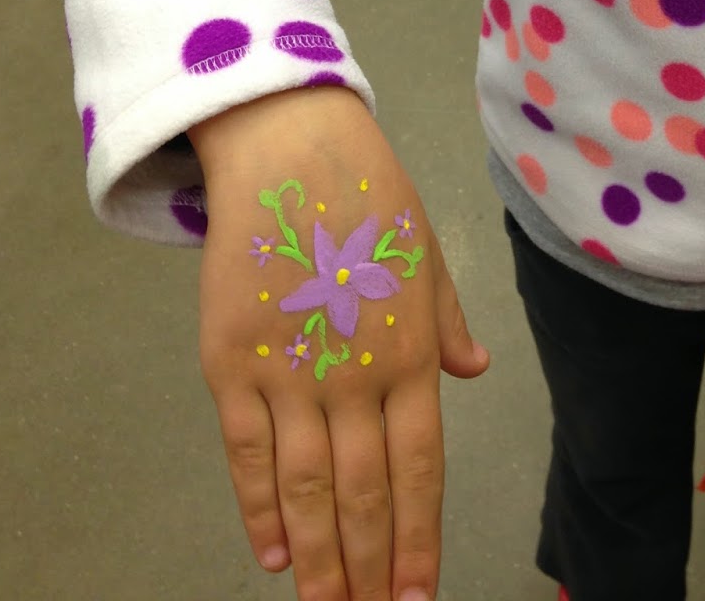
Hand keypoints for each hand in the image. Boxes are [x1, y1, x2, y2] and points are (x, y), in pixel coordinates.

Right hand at [190, 87, 489, 600]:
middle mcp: (354, 373)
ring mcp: (289, 371)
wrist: (289, 148)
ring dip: (320, 559)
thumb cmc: (367, 195)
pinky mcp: (232, 361)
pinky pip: (246, 453)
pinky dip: (258, 510)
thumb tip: (473, 371)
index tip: (417, 595)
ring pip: (305, 489)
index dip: (418, 539)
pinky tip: (274, 554)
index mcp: (410, 349)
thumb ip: (448, 320)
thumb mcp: (426, 252)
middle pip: (363, 494)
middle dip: (370, 570)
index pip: (420, 470)